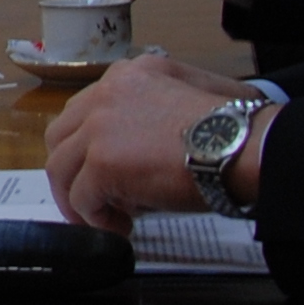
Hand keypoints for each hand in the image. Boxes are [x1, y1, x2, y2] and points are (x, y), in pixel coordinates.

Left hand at [43, 57, 273, 232]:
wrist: (242, 146)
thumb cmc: (233, 127)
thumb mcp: (196, 91)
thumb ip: (163, 103)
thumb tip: (154, 139)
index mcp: (129, 75)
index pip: (87, 111)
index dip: (91, 146)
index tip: (107, 171)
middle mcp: (106, 93)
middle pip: (62, 136)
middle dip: (72, 171)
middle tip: (93, 199)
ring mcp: (99, 127)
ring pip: (61, 168)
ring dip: (77, 199)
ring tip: (104, 219)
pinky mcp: (101, 161)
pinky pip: (81, 198)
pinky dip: (95, 218)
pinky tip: (120, 229)